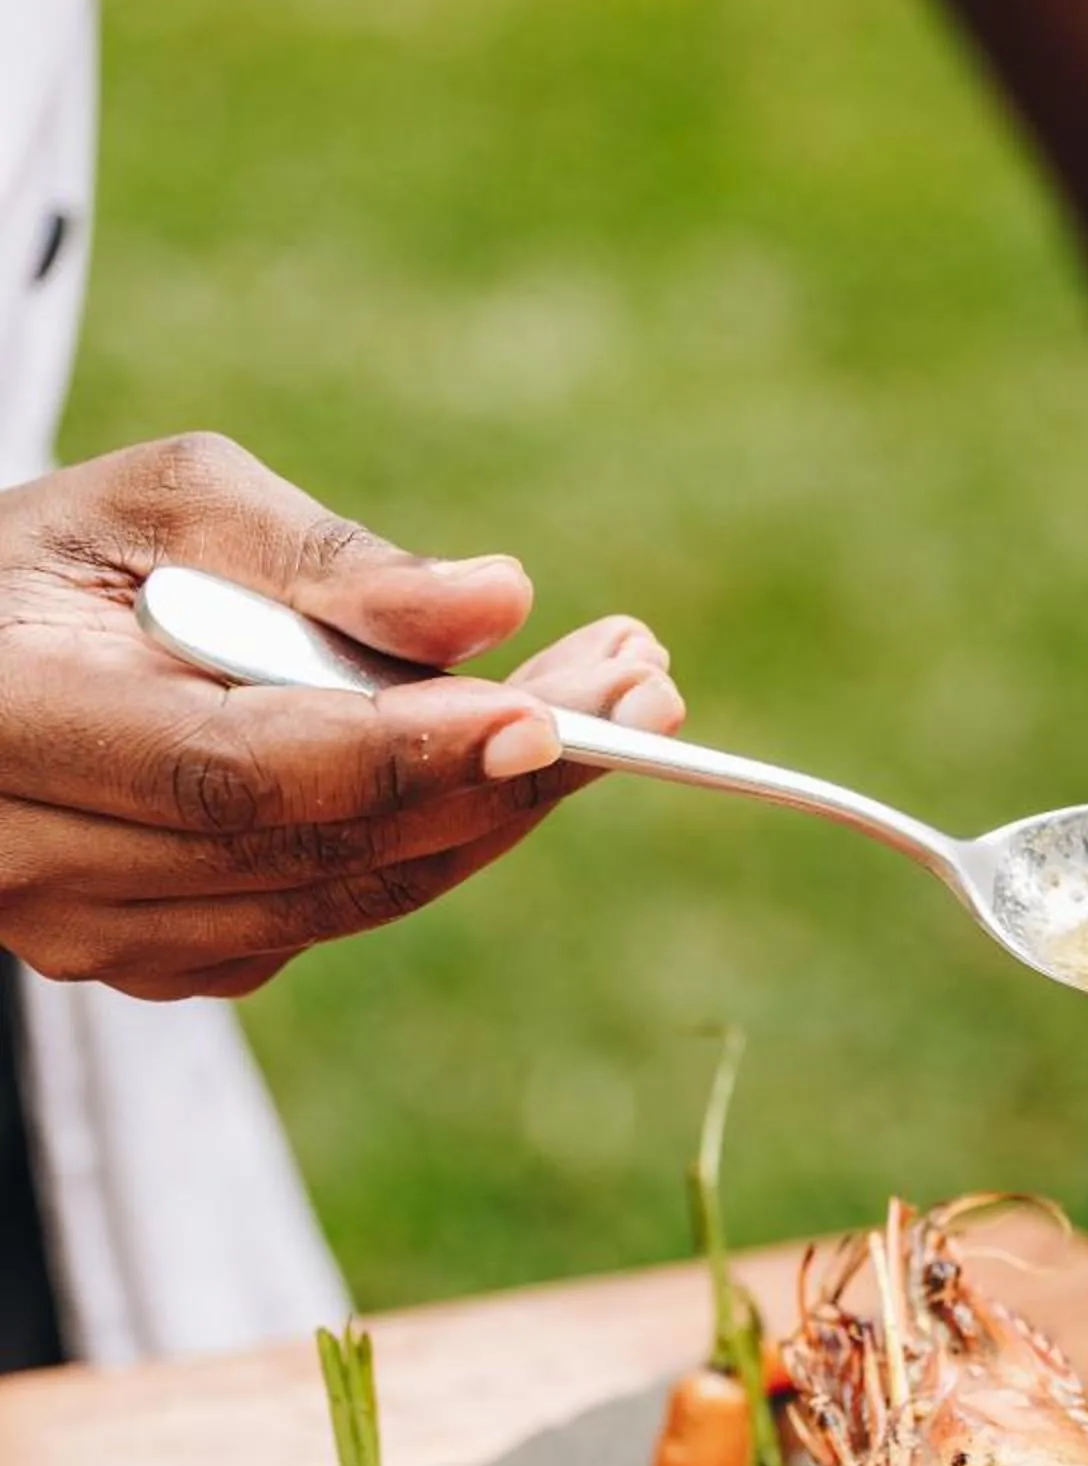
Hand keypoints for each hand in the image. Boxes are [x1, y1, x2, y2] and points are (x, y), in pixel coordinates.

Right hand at [0, 432, 682, 1000]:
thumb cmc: (61, 557)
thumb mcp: (163, 500)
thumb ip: (322, 554)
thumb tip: (493, 602)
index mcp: (12, 725)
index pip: (236, 772)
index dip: (399, 751)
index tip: (543, 709)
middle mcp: (40, 865)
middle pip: (319, 848)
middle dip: (502, 772)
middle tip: (646, 686)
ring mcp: (100, 939)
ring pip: (347, 895)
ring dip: (503, 807)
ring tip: (629, 703)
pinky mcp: (164, 965)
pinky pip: (332, 911)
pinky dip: (442, 836)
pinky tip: (527, 752)